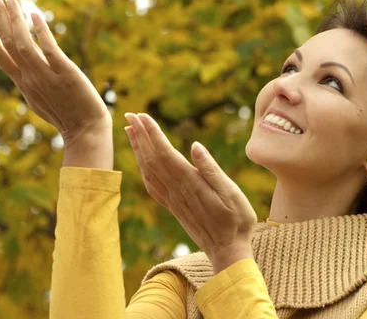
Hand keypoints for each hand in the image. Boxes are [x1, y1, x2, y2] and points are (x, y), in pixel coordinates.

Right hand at [0, 0, 111, 142]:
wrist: (85, 132)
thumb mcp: (41, 99)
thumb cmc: (67, 117)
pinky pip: (49, 50)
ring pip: (23, 44)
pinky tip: (35, 15)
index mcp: (23, 83)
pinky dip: (41, 32)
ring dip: (16, 20)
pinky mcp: (65, 74)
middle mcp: (30, 78)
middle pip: (7, 43)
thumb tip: (24, 69)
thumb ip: (31, 81)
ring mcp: (46, 76)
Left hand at [124, 113, 256, 272]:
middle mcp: (177, 190)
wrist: (227, 251)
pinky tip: (141, 162)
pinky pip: (152, 185)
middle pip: (152, 158)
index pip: (165, 153)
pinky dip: (142, 169)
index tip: (142, 116)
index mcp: (190, 182)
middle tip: (130, 114)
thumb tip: (195, 146)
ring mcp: (173, 199)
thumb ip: (211, 170)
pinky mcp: (173, 206)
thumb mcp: (231, 193)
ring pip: (148, 170)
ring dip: (138, 149)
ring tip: (131, 130)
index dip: (152, 133)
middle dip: (140, 135)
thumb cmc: (236, 221)